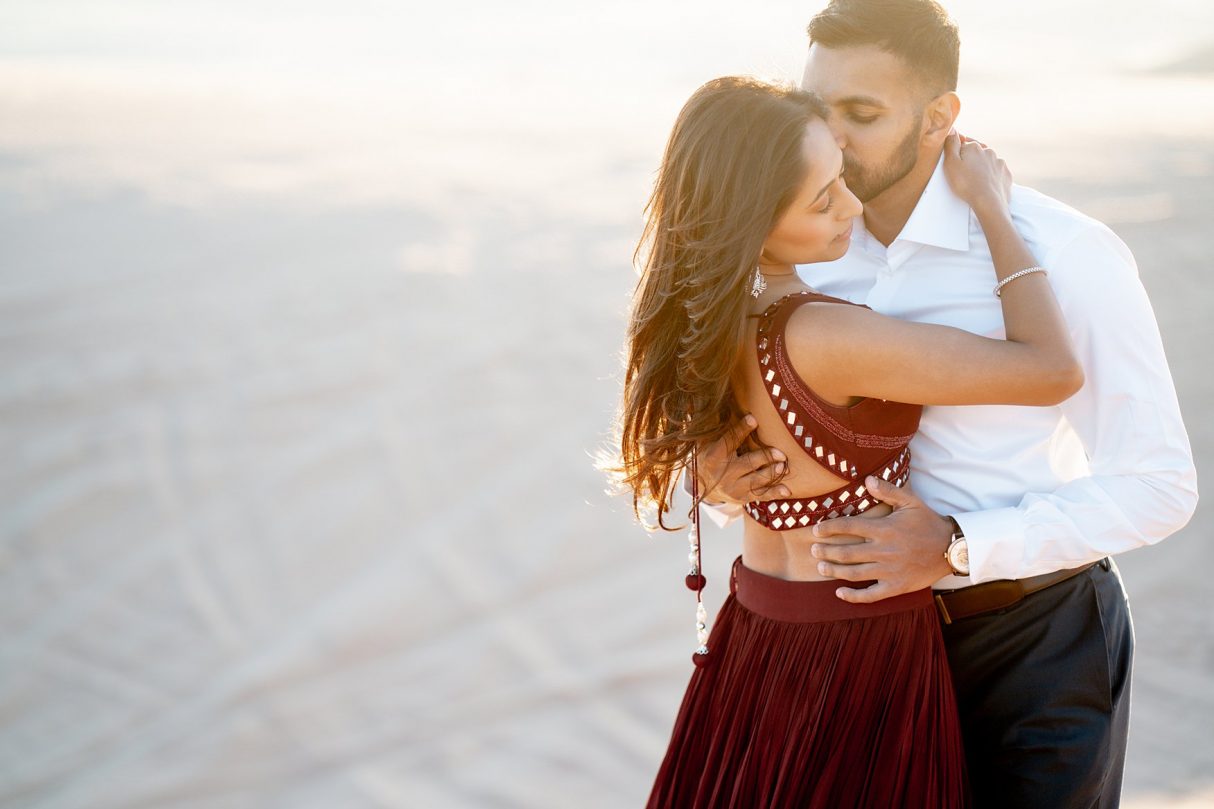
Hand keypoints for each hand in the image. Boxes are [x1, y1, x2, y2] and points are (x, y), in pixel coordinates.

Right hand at [697, 414, 790, 504]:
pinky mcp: (741, 498)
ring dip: (771, 474)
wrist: (701, 486)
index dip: (741, 430)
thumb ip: (717, 428)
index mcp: (713, 456)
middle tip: (781, 454)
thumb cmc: (709, 456)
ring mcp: (732, 488)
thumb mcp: (706, 442)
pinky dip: (774, 493)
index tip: (753, 419)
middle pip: (747, 463)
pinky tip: (787, 490)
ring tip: (783, 467)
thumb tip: (723, 403)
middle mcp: (723, 474)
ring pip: (755, 481)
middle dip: (764, 458)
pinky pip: (760, 495)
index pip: (729, 441)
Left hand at [808, 475, 953, 602]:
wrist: (951, 548)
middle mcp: (884, 551)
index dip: (829, 528)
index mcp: (884, 529)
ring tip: (820, 568)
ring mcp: (889, 571)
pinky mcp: (896, 587)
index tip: (815, 530)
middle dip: (826, 552)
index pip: (849, 527)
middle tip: (813, 550)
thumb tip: (867, 480)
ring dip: (833, 571)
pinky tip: (839, 593)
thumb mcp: (911, 502)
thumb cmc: (928, 523)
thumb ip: (888, 490)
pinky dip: (853, 596)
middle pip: (846, 553)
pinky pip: (870, 594)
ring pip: (854, 573)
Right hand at [942, 130, 1011, 216]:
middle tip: (963, 173)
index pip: (963, 144)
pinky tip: (985, 184)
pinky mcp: (1006, 174)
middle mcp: (989, 151)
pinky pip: (997, 172)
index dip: (957, 153)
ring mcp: (999, 163)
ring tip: (974, 180)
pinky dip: (991, 176)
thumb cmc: (966, 184)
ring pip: (987, 162)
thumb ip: (951, 144)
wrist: (988, 202)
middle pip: (976, 152)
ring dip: (981, 167)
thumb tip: (952, 128)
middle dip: (970, 159)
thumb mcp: (951, 164)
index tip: (953, 163)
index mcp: (974, 147)